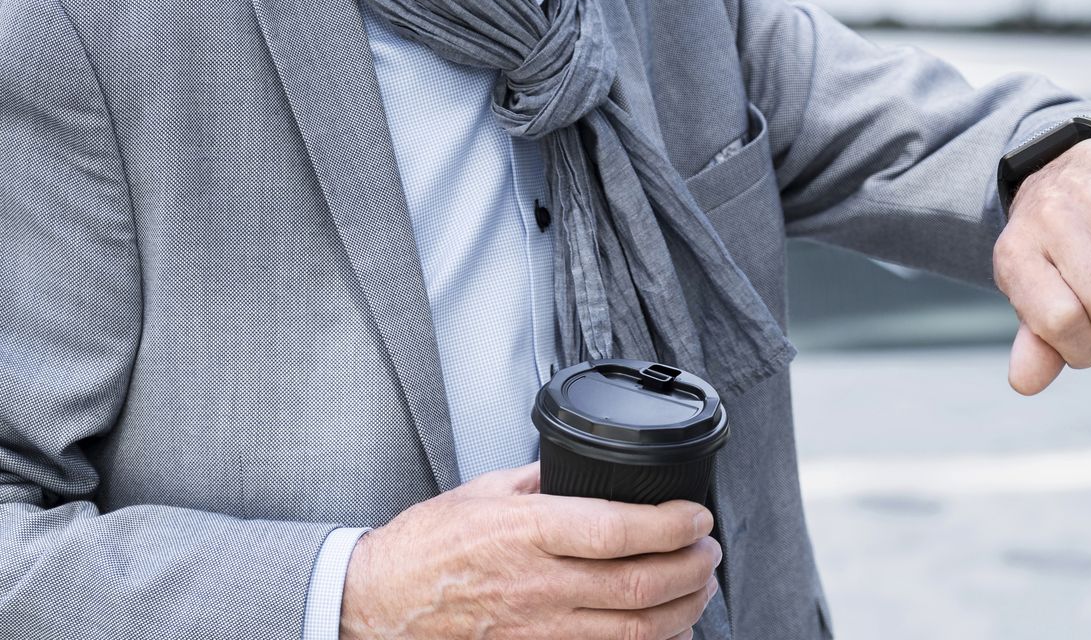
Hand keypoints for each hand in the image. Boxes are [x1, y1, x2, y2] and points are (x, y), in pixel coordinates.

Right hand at [340, 461, 720, 639]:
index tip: (698, 515)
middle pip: (639, 585)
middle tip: (710, 550)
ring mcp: (539, 628)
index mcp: (528, 530)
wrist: (379, 601)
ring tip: (702, 587)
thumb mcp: (484, 489)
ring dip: (682, 610)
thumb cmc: (426, 545)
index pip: (618, 530)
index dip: (671, 524)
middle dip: (691, 568)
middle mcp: (539, 583)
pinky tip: (667, 629)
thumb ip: (541, 478)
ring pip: (633, 630)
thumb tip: (583, 467)